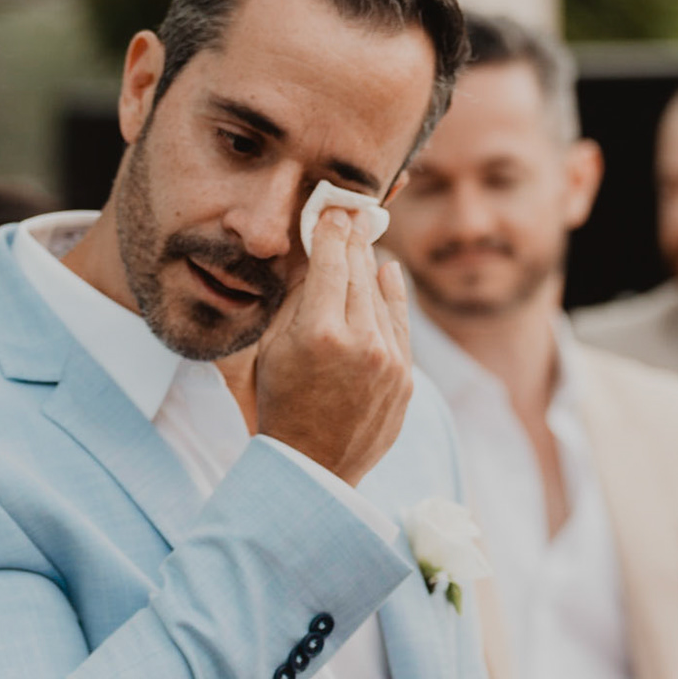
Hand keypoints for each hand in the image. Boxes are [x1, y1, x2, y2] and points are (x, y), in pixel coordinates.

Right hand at [256, 208, 415, 484]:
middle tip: (351, 215)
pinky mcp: (406, 378)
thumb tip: (314, 257)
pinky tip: (387, 273)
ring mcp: (390, 361)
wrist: (314, 467)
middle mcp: (361, 343)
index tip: (334, 210)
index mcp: (319, 333)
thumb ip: (296, 301)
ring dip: (370, 268)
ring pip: (381, 297)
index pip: (331, 263)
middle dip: (353, 242)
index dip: (333, 231)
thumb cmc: (279, 406)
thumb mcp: (271, 349)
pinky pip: (399, 325)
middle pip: (360, 274)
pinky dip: (393, 296)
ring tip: (363, 242)